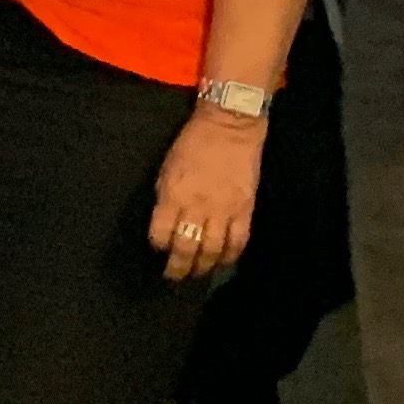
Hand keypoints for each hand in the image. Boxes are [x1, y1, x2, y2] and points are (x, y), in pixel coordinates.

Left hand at [149, 112, 261, 280]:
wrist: (230, 126)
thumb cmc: (192, 143)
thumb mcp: (166, 168)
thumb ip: (165, 198)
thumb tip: (165, 223)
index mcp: (172, 195)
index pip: (161, 233)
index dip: (158, 245)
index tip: (159, 249)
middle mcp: (197, 207)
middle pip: (185, 248)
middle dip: (178, 267)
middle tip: (174, 276)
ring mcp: (223, 210)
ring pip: (212, 251)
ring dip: (203, 267)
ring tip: (197, 274)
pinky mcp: (245, 210)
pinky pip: (238, 242)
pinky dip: (230, 256)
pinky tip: (223, 261)